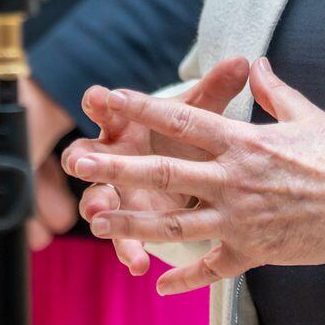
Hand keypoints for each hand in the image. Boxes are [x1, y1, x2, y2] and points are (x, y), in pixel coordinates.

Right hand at [61, 57, 250, 276]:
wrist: (184, 170)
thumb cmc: (183, 136)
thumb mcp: (199, 115)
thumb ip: (216, 91)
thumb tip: (244, 61)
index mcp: (124, 123)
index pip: (106, 107)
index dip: (100, 101)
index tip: (99, 96)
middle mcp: (112, 155)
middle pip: (87, 154)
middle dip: (83, 158)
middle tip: (80, 161)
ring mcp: (115, 192)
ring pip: (96, 199)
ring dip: (95, 207)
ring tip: (98, 216)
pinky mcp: (126, 222)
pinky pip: (122, 238)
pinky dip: (128, 249)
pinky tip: (139, 263)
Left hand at [65, 57, 324, 294]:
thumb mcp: (305, 115)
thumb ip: (272, 91)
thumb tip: (255, 63)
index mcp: (244, 142)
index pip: (184, 120)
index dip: (143, 106)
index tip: (109, 97)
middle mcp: (234, 180)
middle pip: (164, 171)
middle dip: (116, 165)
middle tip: (77, 160)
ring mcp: (240, 219)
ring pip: (174, 223)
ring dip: (132, 222)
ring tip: (98, 219)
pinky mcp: (252, 252)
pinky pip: (211, 268)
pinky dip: (185, 279)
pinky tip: (159, 285)